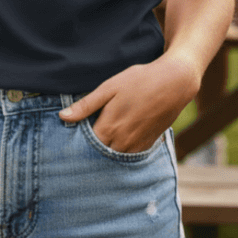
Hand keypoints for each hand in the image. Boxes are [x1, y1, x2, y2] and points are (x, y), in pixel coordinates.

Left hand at [59, 53, 199, 153]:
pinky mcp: (148, 144)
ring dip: (108, 149)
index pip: (85, 145)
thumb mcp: (109, 88)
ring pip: (115, 156)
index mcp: (108, 129)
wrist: (174, 83)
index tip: (72, 135)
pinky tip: (120, 137)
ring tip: (105, 133)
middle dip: (91, 147)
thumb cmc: (139, 81)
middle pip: (99, 153)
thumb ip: (86, 105)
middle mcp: (122, 142)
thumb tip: (63, 117)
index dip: (78, 141)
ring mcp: (137, 146)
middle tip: (88, 134)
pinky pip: (130, 155)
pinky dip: (122, 149)